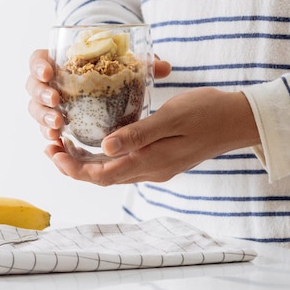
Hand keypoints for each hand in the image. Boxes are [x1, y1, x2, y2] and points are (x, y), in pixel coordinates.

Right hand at [25, 49, 171, 141]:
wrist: (108, 86)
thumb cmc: (111, 71)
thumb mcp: (126, 63)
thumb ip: (143, 63)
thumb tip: (164, 67)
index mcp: (59, 60)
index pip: (38, 59)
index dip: (38, 66)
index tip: (50, 72)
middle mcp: (50, 82)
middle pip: (33, 87)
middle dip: (41, 95)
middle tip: (56, 100)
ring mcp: (50, 103)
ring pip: (36, 109)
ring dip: (43, 117)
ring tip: (58, 124)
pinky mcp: (56, 121)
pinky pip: (46, 128)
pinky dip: (49, 134)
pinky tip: (56, 140)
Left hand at [46, 87, 260, 185]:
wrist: (238, 120)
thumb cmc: (207, 113)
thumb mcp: (171, 118)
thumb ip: (138, 135)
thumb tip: (105, 148)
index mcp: (151, 162)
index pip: (102, 175)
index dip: (73, 167)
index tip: (53, 151)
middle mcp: (151, 170)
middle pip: (103, 177)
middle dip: (73, 166)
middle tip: (50, 146)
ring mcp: (156, 167)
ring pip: (112, 172)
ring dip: (87, 162)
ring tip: (64, 145)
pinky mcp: (160, 159)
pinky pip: (125, 164)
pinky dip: (105, 157)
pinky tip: (96, 142)